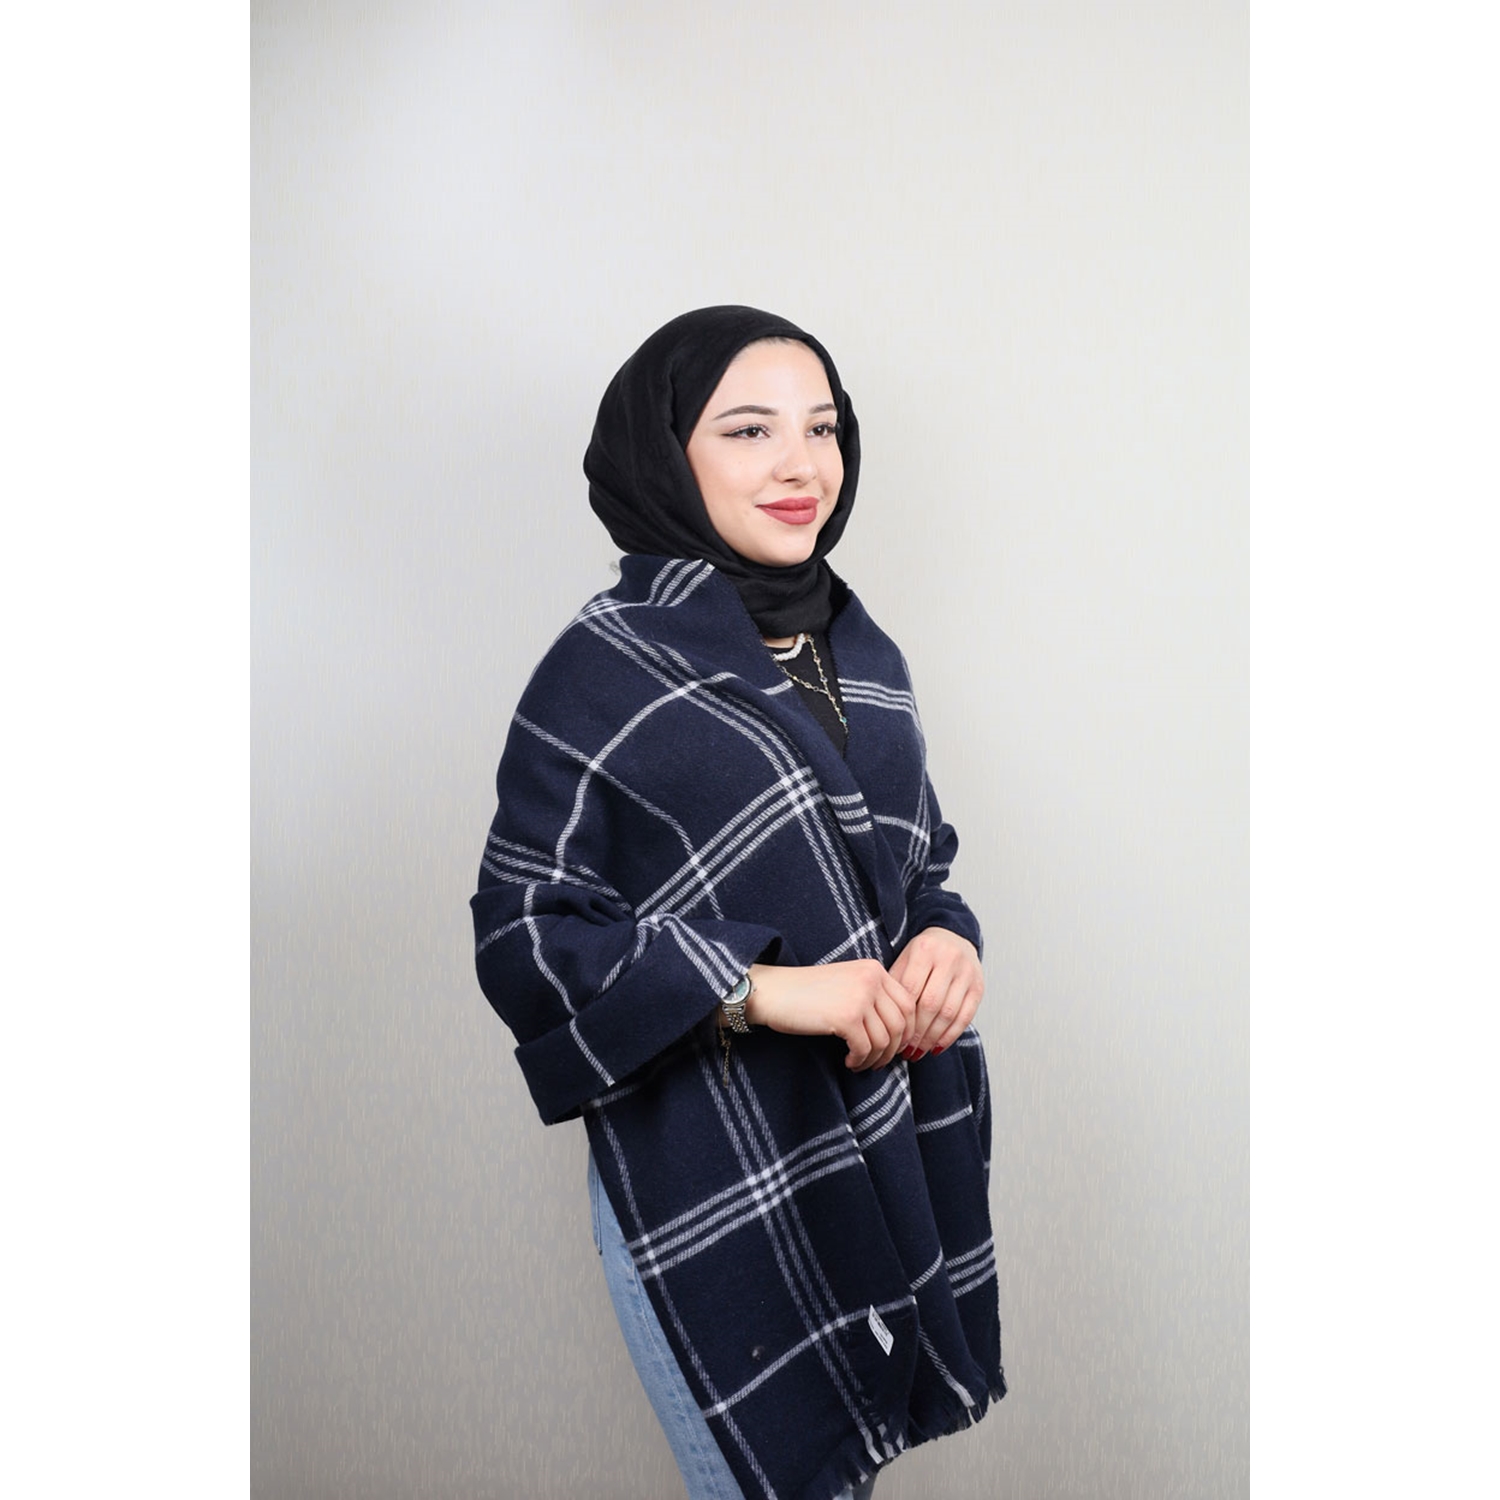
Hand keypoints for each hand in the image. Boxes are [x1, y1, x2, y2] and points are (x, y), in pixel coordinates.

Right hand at [745, 960, 916, 1070]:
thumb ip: (873, 997)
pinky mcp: (847, 1017)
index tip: (894, 1046)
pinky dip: (859, 1061)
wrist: (772, 992)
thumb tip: (900, 1033)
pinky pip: (865, 1049)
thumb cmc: (806, 992)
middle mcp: (871, 979)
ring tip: (859, 1063)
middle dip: (893, 1049)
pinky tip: (848, 1062)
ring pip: (884, 1040)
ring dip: (874, 1059)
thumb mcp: (847, 983)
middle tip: (878, 1062)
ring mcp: (860, 997)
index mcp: (874, 969)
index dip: (906, 1030)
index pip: (908, 1003)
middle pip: (901, 1024)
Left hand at [889, 927, 983, 1057]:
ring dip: (933, 1038)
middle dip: (918, 1032)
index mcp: (924, 950)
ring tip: (920, 1051)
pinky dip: (951, 1035)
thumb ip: (895, 984)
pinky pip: (966, 1016)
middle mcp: (948, 959)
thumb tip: (885, 1020)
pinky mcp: (979, 986)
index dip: (902, 1017)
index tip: (893, 1035)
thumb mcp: (905, 960)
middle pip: (931, 1003)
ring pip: (949, 1013)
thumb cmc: (923, 954)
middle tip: (907, 1050)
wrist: (953, 937)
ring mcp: (966, 972)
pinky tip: (938, 1046)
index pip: (910, 990)